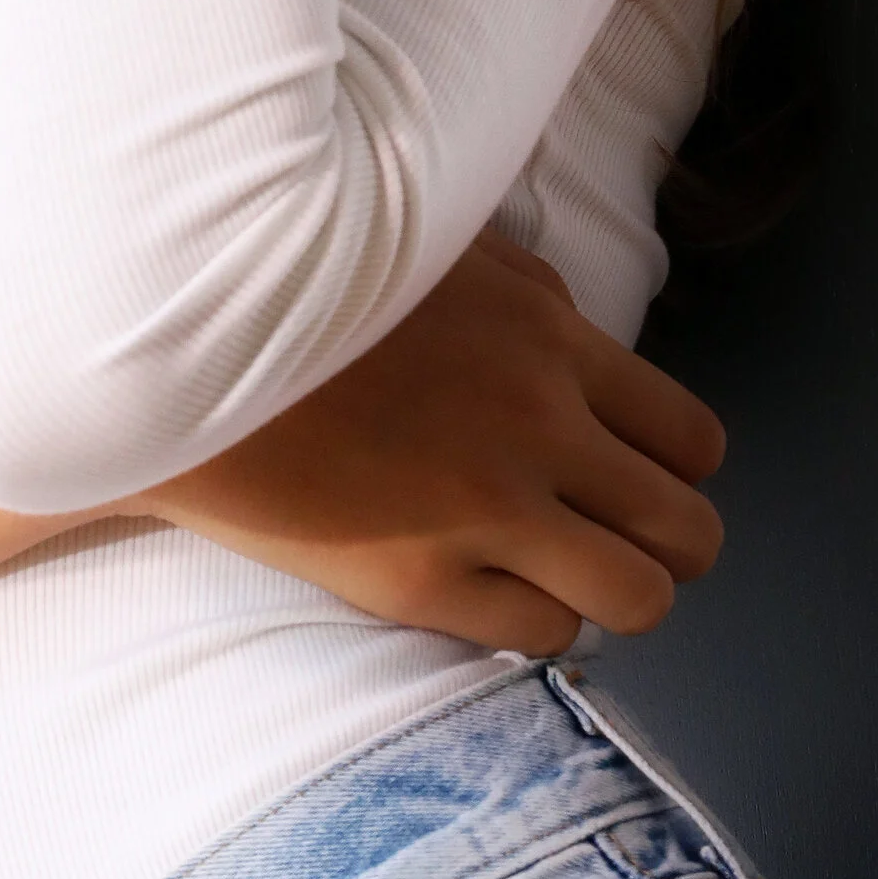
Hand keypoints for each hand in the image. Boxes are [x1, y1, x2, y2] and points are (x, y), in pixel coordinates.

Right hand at [151, 234, 725, 654]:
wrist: (187, 341)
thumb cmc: (308, 282)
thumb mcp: (442, 243)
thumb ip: (527, 288)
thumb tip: (575, 325)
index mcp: (550, 337)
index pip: (690, 436)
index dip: (677, 473)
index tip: (636, 478)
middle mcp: (540, 424)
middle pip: (688, 528)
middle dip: (668, 546)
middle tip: (619, 543)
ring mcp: (486, 507)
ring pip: (639, 597)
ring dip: (614, 595)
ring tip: (565, 580)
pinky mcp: (421, 578)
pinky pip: (542, 634)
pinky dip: (535, 623)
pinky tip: (493, 594)